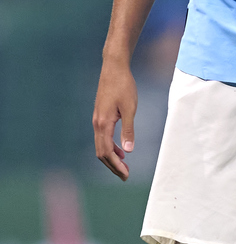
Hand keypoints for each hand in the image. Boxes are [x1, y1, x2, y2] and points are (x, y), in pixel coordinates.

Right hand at [93, 59, 137, 180]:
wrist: (114, 68)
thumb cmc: (124, 86)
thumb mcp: (130, 108)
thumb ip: (128, 130)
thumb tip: (129, 151)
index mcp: (103, 123)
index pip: (107, 152)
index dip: (116, 166)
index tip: (126, 175)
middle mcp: (97, 123)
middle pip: (101, 153)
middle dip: (113, 166)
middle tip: (126, 176)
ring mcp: (97, 119)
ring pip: (100, 146)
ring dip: (111, 158)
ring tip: (124, 166)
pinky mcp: (99, 115)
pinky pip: (102, 137)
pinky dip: (110, 147)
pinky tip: (121, 149)